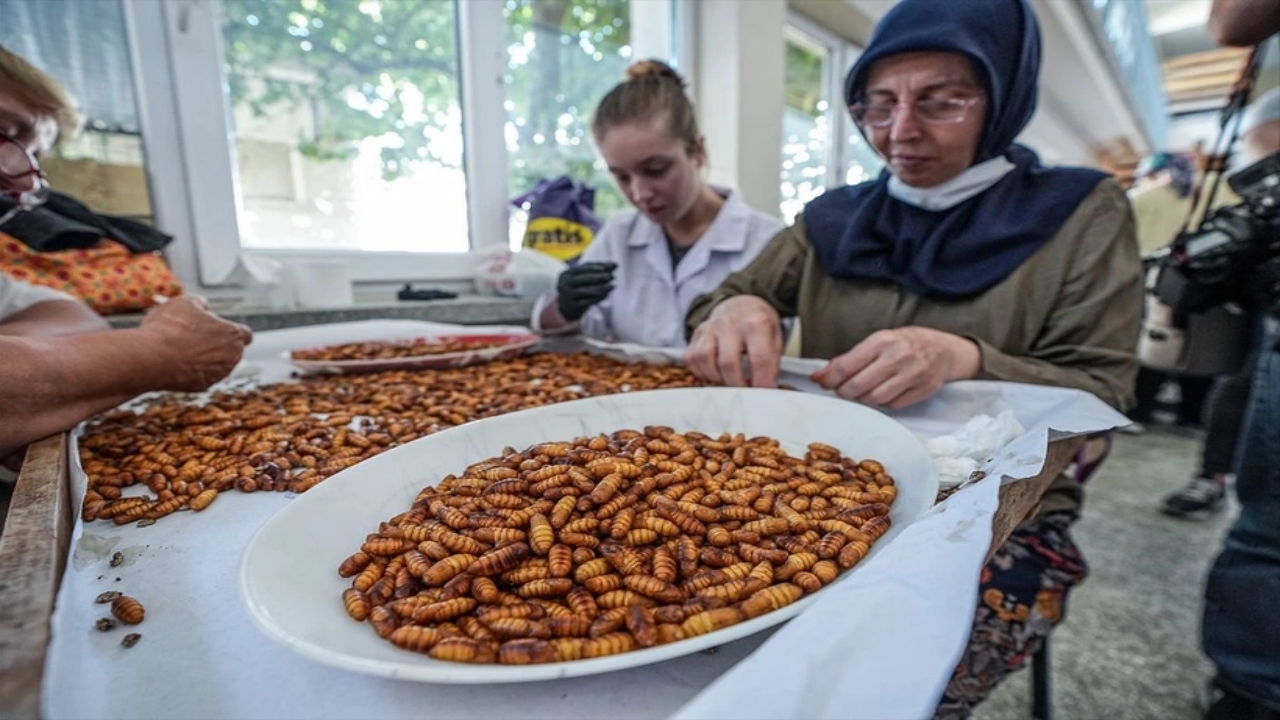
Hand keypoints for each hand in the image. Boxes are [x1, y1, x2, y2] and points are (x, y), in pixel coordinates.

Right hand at [138, 296, 252, 391]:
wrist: (151, 358)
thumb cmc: (170, 327)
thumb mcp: (184, 303)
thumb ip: (199, 303)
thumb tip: (203, 306)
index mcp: (234, 336)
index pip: (245, 334)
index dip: (229, 328)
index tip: (215, 326)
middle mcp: (232, 358)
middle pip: (230, 350)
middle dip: (216, 343)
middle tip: (192, 335)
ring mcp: (218, 375)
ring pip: (216, 364)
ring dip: (203, 357)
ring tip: (179, 347)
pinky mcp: (203, 387)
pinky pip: (200, 375)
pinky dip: (191, 370)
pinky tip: (174, 361)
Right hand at [556, 262, 616, 320]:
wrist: (566, 307)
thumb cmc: (578, 287)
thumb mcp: (585, 277)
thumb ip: (599, 269)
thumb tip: (616, 264)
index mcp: (566, 274)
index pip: (582, 268)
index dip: (595, 267)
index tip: (608, 267)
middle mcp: (565, 284)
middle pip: (583, 278)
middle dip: (598, 277)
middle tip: (611, 276)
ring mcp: (568, 296)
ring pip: (585, 291)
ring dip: (600, 288)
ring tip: (611, 286)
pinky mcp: (573, 306)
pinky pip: (587, 302)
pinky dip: (598, 298)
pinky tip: (607, 294)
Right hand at [684, 295, 782, 387]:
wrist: (740, 304)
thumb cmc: (758, 324)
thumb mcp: (775, 337)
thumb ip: (771, 362)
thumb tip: (766, 389)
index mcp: (756, 323)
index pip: (759, 359)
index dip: (762, 382)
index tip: (764, 395)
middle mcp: (730, 323)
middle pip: (728, 362)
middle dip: (737, 385)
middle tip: (746, 392)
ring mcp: (710, 327)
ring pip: (704, 359)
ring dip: (717, 378)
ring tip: (729, 382)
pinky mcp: (696, 333)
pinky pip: (692, 358)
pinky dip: (701, 372)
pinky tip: (715, 373)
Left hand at [811, 327, 979, 408]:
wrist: (944, 349)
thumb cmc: (905, 344)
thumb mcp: (878, 341)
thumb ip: (851, 358)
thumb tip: (821, 374)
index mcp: (883, 341)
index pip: (847, 365)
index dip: (830, 378)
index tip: (821, 383)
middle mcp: (898, 356)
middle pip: (858, 386)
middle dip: (844, 391)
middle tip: (842, 390)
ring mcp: (913, 374)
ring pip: (875, 399)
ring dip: (862, 399)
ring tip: (862, 392)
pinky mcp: (923, 390)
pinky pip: (893, 405)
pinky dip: (883, 403)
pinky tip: (882, 394)